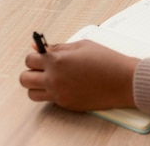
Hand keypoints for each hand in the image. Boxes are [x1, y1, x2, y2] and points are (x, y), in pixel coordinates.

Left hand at [20, 40, 137, 110]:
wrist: (124, 80)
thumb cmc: (107, 59)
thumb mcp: (83, 46)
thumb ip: (58, 47)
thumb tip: (36, 46)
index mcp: (57, 60)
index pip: (30, 59)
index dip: (36, 56)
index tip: (43, 56)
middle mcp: (54, 78)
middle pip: (25, 78)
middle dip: (32, 71)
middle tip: (45, 68)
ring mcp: (59, 93)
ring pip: (31, 93)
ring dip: (37, 85)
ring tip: (52, 78)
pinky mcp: (66, 104)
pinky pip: (48, 100)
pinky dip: (52, 92)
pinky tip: (66, 85)